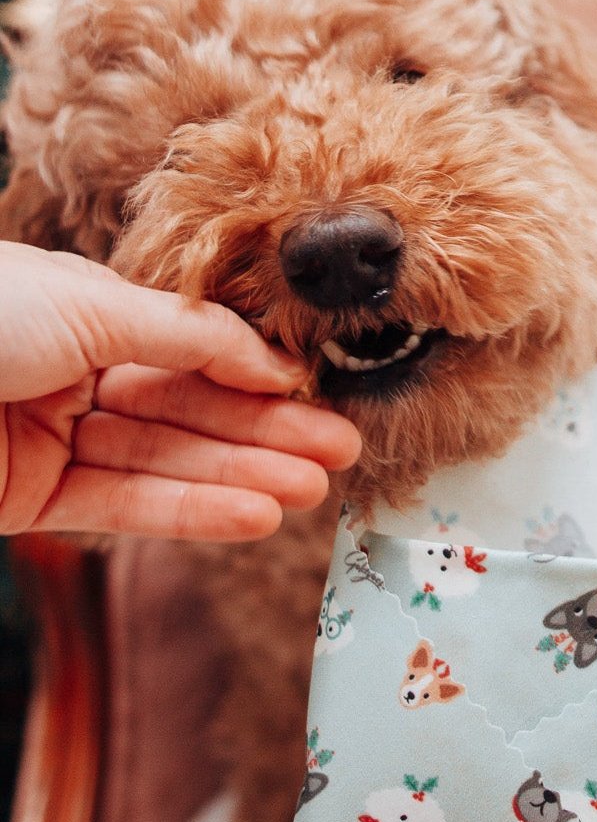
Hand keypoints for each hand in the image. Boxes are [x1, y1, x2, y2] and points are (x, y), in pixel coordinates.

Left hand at [0, 243, 359, 539]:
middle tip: (340, 451)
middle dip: (268, 433)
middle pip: (190, 410)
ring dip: (243, 478)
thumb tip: (277, 363)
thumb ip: (193, 336)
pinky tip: (255, 517)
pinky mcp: (28, 499)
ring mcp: (52, 438)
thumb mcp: (92, 304)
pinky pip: (122, 506)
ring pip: (166, 460)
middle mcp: (74, 373)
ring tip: (313, 490)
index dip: (256, 375)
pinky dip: (191, 514)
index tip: (316, 393)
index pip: (192, 351)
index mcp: (86, 312)